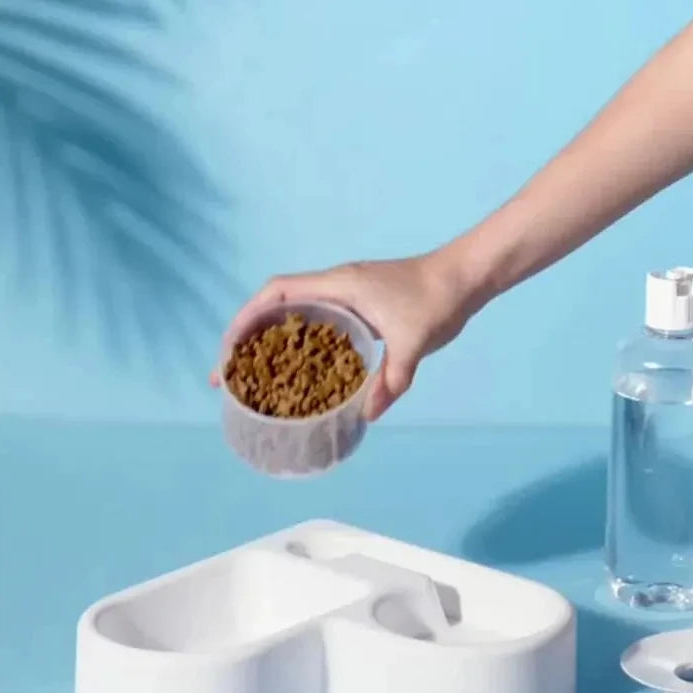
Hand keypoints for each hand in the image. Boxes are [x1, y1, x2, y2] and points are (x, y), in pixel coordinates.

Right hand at [210, 254, 473, 419]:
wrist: (464, 277)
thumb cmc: (437, 299)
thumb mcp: (414, 342)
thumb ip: (391, 379)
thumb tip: (368, 415)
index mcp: (339, 285)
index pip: (277, 293)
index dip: (246, 318)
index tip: (229, 349)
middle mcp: (336, 286)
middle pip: (275, 306)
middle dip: (246, 337)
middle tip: (228, 376)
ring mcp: (346, 295)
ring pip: (294, 316)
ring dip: (269, 342)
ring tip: (252, 377)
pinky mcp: (359, 306)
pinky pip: (317, 324)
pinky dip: (299, 345)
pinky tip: (299, 373)